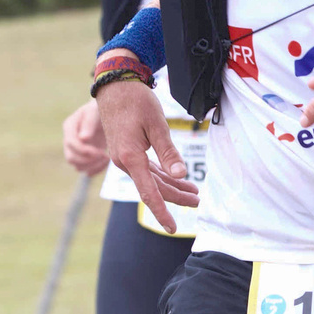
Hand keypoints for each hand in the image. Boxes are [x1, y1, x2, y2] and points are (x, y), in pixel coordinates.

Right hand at [62, 100, 108, 173]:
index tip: (100, 151)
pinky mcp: (84, 157)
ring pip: (78, 167)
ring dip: (93, 166)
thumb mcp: (96, 111)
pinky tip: (106, 161)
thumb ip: (89, 123)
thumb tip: (83, 138)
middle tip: (105, 156)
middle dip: (88, 160)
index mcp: (70, 126)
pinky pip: (86, 171)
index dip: (84, 151)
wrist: (107, 111)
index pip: (70, 144)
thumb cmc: (101, 109)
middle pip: (71, 158)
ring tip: (107, 157)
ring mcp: (76, 150)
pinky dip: (96, 170)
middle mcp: (70, 139)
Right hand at [95, 71, 198, 232]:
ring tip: (193, 193)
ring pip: (151, 179)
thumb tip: (180, 175)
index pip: (149, 193)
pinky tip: (175, 179)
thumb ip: (168, 151)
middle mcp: (125, 161)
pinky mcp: (127, 151)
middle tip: (198, 201)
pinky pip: (146, 170)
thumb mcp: (156, 124)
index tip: (173, 228)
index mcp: (131, 158)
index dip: (162, 212)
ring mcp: (124, 157)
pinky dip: (162, 176)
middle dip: (176, 197)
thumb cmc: (136, 101)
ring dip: (172, 187)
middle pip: (154, 188)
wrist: (115, 85)